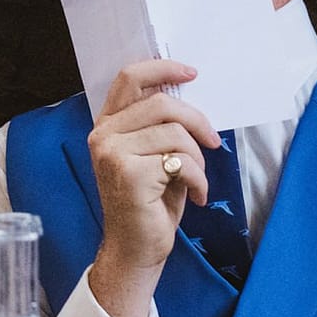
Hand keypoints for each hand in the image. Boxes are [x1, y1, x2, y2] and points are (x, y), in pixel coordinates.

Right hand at [85, 59, 222, 316]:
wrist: (135, 248)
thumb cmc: (149, 202)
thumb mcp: (153, 155)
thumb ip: (159, 126)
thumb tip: (190, 102)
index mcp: (107, 125)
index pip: (129, 78)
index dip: (162, 68)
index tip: (191, 73)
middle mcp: (103, 134)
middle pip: (162, 103)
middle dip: (196, 121)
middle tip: (213, 142)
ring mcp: (112, 152)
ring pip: (175, 133)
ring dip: (198, 159)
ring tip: (198, 181)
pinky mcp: (129, 173)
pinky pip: (180, 161)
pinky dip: (198, 179)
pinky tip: (197, 196)